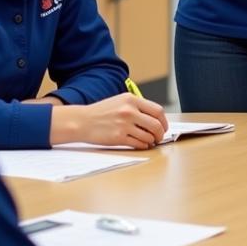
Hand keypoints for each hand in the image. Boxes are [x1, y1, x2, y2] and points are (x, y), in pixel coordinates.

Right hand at [48, 93, 167, 148]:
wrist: (82, 121)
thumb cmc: (101, 112)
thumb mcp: (120, 101)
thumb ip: (137, 106)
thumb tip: (155, 118)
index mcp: (131, 99)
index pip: (157, 110)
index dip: (164, 121)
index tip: (163, 126)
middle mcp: (129, 111)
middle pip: (156, 125)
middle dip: (160, 133)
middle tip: (159, 137)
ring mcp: (124, 125)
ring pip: (149, 136)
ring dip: (152, 141)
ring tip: (149, 141)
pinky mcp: (119, 137)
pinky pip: (139, 144)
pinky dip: (143, 145)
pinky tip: (141, 144)